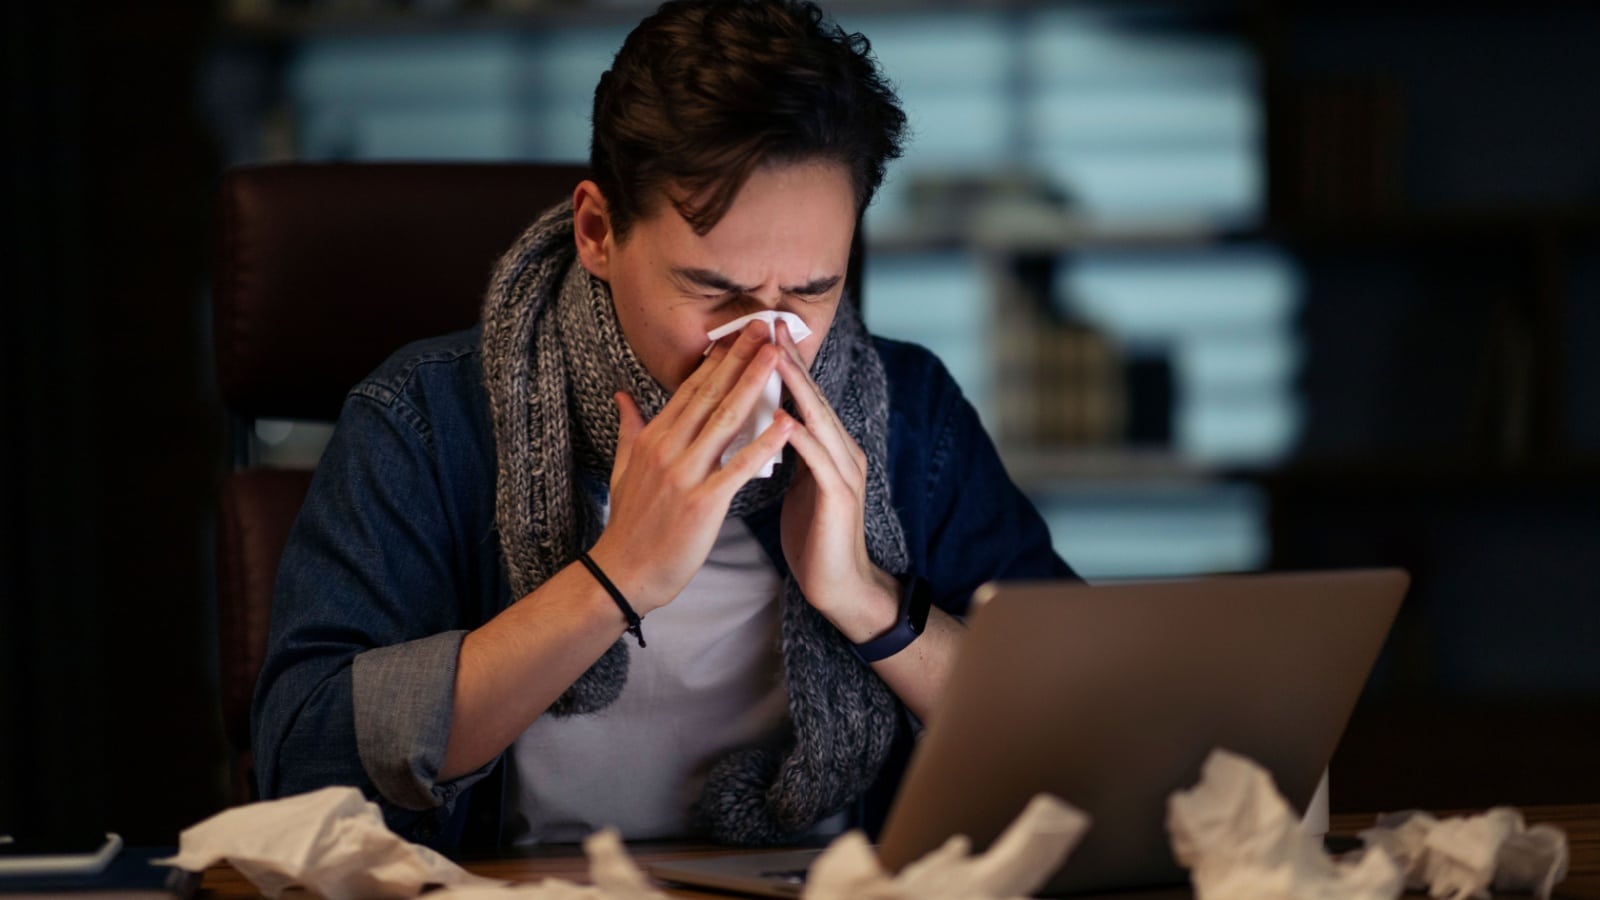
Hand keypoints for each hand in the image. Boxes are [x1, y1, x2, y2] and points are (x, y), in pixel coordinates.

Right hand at [587, 321, 794, 613]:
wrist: (623, 574)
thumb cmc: (628, 524)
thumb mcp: (622, 468)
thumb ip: (629, 427)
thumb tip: (622, 395)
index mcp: (653, 438)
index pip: (691, 388)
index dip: (718, 358)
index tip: (740, 332)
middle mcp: (668, 449)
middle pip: (710, 394)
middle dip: (741, 358)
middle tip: (765, 326)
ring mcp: (685, 475)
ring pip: (726, 421)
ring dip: (754, 386)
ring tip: (779, 358)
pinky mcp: (702, 503)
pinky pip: (738, 468)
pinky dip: (764, 445)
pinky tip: (787, 425)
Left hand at [772, 321, 900, 640]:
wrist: (836, 585)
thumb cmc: (811, 535)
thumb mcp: (795, 483)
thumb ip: (784, 450)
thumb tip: (762, 420)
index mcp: (827, 446)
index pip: (802, 395)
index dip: (781, 362)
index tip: (757, 331)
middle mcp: (841, 450)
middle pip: (813, 396)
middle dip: (789, 360)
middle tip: (768, 324)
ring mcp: (845, 471)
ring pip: (818, 420)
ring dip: (796, 388)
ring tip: (774, 358)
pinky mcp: (841, 497)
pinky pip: (820, 461)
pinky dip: (802, 439)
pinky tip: (785, 420)